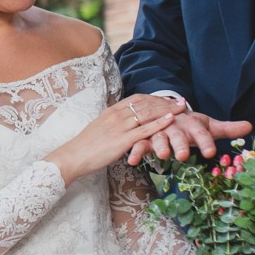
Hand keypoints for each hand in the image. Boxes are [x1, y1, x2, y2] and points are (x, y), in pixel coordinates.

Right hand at [48, 95, 180, 182]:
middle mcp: (116, 115)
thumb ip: (114, 125)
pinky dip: (159, 122)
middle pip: (145, 103)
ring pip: (147, 113)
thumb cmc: (86, 147)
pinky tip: (171, 120)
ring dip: (167, 109)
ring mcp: (119, 127)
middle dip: (165, 101)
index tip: (168, 98)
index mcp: (111, 111)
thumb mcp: (100, 129)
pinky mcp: (122, 140)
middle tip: (181, 101)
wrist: (73, 156)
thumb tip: (125, 124)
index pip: (137, 99)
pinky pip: (144, 129)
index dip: (155, 98)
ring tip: (182, 108)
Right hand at [128, 111, 253, 164]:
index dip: (205, 141)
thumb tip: (250, 126)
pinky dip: (136, 152)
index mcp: (191, 122)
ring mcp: (158, 131)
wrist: (164, 110)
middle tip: (184, 155)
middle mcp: (175, 125)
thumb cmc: (189, 124)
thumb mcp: (207, 125)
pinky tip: (134, 161)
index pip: (200, 131)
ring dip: (159, 146)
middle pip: (178, 134)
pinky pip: (139, 144)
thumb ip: (227, 128)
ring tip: (163, 156)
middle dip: (180, 144)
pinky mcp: (145, 137)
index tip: (210, 152)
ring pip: (158, 137)